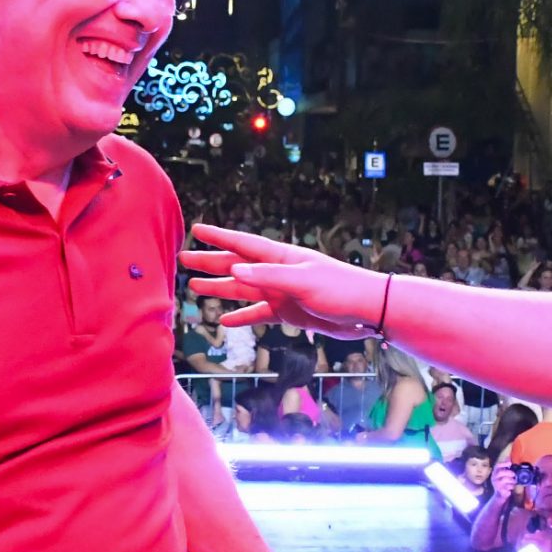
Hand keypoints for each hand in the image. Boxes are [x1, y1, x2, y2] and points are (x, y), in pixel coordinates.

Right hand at [181, 225, 383, 335]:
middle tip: (184, 260)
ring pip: (243, 290)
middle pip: (236, 266)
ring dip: (220, 288)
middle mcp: (277, 273)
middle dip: (210, 262)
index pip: (243, 244)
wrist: (368, 311)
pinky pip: (258, 314)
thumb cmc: (341, 289)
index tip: (196, 229)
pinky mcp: (289, 313)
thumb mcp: (303, 281)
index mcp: (281, 258)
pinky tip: (225, 321)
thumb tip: (233, 269)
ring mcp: (282, 293)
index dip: (219, 237)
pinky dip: (242, 317)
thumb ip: (268, 276)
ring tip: (195, 287)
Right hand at [490, 463, 515, 501]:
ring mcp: (497, 484)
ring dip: (512, 480)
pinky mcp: (500, 490)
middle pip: (501, 472)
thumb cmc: (502, 483)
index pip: (497, 466)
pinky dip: (511, 487)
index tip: (510, 463)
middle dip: (509, 472)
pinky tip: (511, 487)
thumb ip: (505, 467)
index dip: (503, 464)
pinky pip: (508, 487)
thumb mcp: (503, 474)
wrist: (500, 495)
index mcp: (495, 473)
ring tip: (514, 482)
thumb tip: (508, 457)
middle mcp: (494, 478)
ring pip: (505, 479)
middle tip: (514, 474)